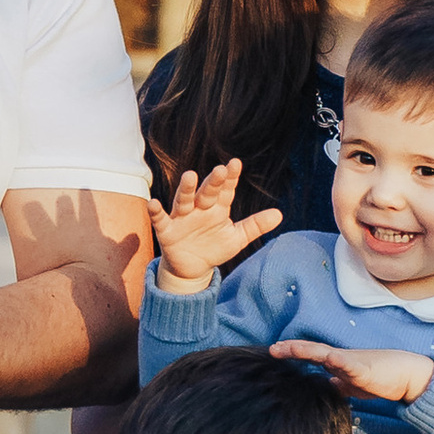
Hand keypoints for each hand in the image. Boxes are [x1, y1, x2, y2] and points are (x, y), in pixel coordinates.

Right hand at [150, 159, 283, 289]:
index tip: (236, 164)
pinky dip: (156, 212)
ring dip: (186, 189)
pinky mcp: (168, 231)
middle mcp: (200, 209)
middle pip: (207, 193)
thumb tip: (280, 214)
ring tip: (190, 176)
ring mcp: (183, 218)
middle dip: (213, 182)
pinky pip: (161, 219)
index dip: (231, 178)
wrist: (193, 268)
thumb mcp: (237, 238)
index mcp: (218, 208)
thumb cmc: (215, 247)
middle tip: (221, 170)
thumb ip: (256, 225)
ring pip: (184, 200)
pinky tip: (153, 203)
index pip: (226, 190)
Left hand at [267, 337, 433, 406]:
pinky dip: (338, 361)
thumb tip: (327, 385)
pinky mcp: (365, 369)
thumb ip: (340, 384)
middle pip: (312, 351)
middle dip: (292, 349)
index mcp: (338, 363)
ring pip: (325, 353)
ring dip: (307, 350)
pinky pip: (350, 364)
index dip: (293, 354)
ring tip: (289, 348)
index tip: (274, 354)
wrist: (407, 376)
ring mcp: (353, 362)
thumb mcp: (355, 384)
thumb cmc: (382, 378)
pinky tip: (328, 359)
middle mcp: (342, 359)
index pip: (311, 357)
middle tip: (272, 349)